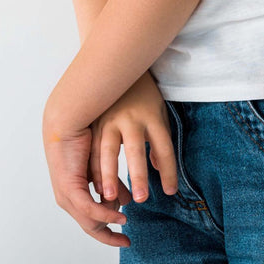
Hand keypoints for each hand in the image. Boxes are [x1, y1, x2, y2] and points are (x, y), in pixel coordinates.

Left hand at [42, 117, 130, 247]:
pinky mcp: (69, 188)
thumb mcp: (104, 166)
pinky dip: (106, 215)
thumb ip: (113, 184)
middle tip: (127, 241)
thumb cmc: (85, 137)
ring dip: (111, 220)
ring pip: (91, 221)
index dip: (108, 231)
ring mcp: (66, 196)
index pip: (91, 221)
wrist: (68, 119)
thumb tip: (127, 200)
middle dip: (109, 236)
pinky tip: (121, 216)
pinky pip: (90, 210)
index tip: (126, 238)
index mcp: (75, 193)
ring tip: (126, 218)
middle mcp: (68, 198)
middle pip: (91, 227)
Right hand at [90, 71, 178, 206]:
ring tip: (109, 196)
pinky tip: (95, 183)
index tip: (171, 191)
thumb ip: (159, 141)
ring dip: (108, 175)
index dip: (168, 171)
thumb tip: (157, 168)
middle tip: (141, 199)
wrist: (120, 64)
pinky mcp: (95, 122)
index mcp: (151, 116)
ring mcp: (110, 119)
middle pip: (135, 149)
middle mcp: (130, 119)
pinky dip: (93, 166)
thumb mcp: (159, 113)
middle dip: (137, 176)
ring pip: (108, 150)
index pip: (164, 148)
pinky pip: (93, 147)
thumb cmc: (144, 94)